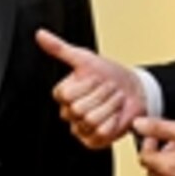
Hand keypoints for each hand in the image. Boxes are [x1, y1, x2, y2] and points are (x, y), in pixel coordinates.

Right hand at [35, 29, 146, 148]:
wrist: (134, 89)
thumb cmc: (109, 74)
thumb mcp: (84, 58)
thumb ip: (59, 48)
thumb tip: (40, 34)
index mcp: (64, 95)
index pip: (65, 95)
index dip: (86, 85)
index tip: (95, 78)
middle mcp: (70, 113)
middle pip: (78, 108)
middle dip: (100, 95)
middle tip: (108, 90)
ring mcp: (81, 128)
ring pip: (90, 119)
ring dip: (109, 107)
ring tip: (113, 101)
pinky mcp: (94, 140)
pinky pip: (101, 132)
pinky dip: (113, 121)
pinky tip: (115, 115)